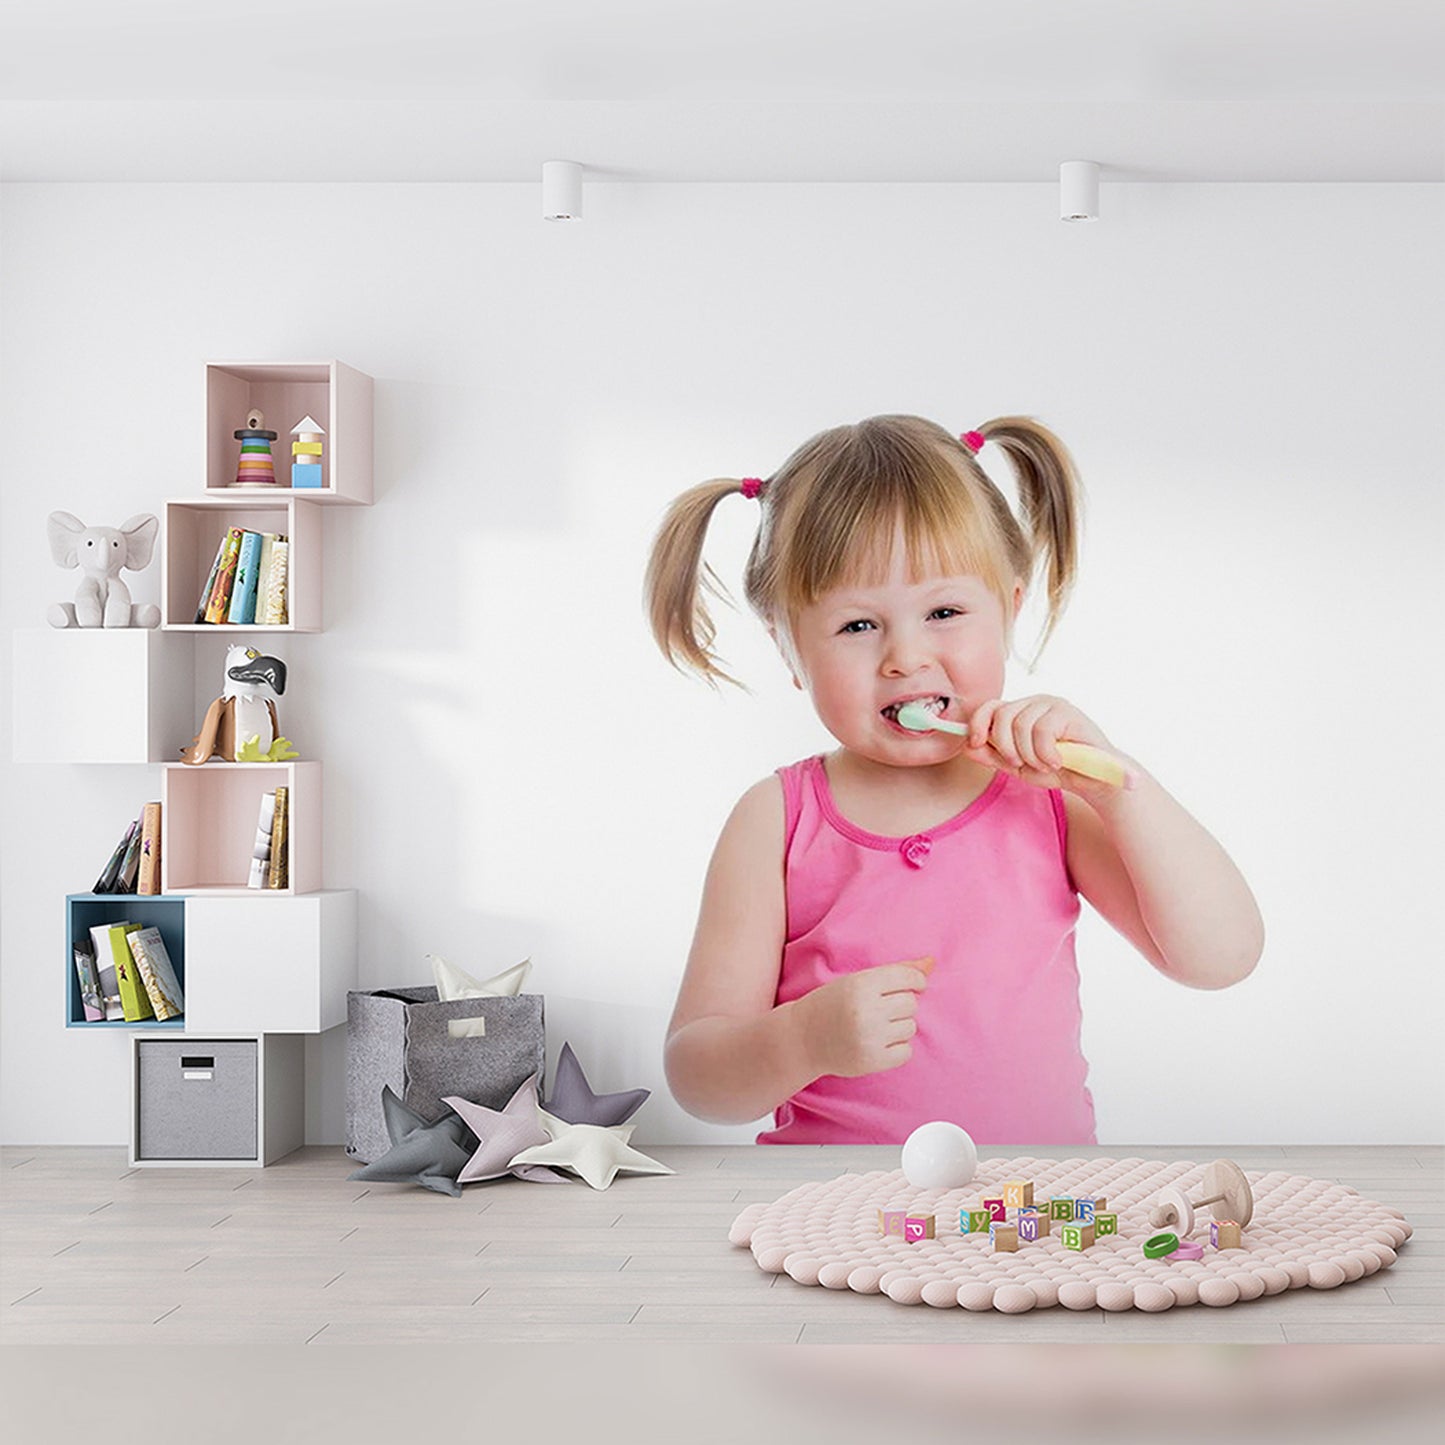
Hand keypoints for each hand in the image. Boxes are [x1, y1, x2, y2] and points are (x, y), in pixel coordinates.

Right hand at [795, 957, 931, 1078]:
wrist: (803, 1038)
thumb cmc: (833, 1003)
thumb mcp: (858, 980)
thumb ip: (896, 971)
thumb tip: (931, 963)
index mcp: (861, 985)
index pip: (908, 978)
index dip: (916, 981)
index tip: (911, 986)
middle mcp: (866, 1010)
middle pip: (911, 1003)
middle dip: (902, 1004)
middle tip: (882, 1008)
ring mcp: (870, 1037)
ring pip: (910, 1027)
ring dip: (899, 1026)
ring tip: (876, 1026)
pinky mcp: (872, 1060)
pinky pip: (906, 1051)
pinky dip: (897, 1047)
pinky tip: (878, 1042)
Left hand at [964, 695, 1134, 797]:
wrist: (1094, 780)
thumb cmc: (1057, 770)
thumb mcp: (1018, 766)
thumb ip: (992, 756)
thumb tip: (966, 747)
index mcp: (1019, 712)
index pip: (989, 707)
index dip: (978, 723)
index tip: (976, 743)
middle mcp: (1034, 703)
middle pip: (1002, 715)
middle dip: (1005, 746)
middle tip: (1021, 764)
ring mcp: (1051, 704)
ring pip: (1021, 724)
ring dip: (1029, 754)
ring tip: (1045, 764)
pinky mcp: (1068, 711)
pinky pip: (1042, 730)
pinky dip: (1045, 753)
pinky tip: (1056, 762)